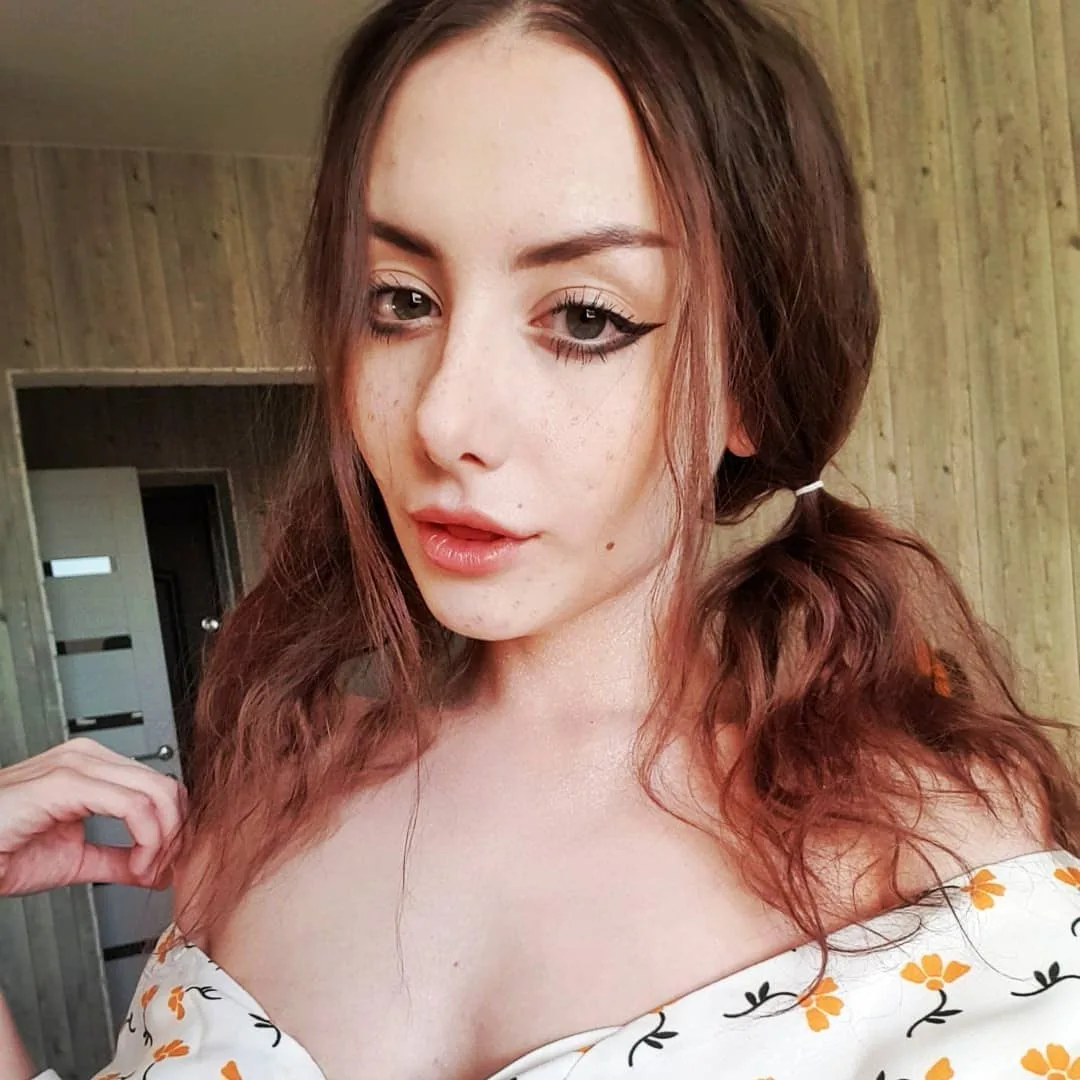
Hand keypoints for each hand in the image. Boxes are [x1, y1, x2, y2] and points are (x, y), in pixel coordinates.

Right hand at [0, 737, 184, 895]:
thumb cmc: (0, 850)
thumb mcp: (73, 859)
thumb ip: (117, 860)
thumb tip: (157, 869)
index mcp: (92, 767)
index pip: (159, 784)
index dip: (175, 826)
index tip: (169, 863)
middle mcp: (88, 757)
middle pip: (166, 786)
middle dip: (176, 833)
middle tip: (164, 869)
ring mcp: (77, 765)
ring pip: (157, 792)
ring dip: (164, 840)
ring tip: (146, 869)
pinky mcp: (65, 782)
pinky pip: (132, 805)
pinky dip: (147, 839)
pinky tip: (136, 864)